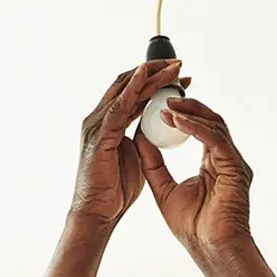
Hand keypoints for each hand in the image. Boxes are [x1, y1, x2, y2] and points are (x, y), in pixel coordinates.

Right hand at [70, 59, 184, 228]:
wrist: (97, 213)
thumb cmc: (113, 190)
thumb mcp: (133, 157)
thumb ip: (140, 139)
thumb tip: (154, 129)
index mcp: (108, 124)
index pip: (132, 93)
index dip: (155, 81)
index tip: (179, 76)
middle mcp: (99, 118)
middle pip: (128, 84)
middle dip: (155, 71)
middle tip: (180, 63)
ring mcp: (97, 125)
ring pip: (125, 90)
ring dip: (150, 76)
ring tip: (172, 67)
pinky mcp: (99, 135)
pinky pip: (118, 107)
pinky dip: (132, 89)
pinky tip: (146, 77)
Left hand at [136, 98, 253, 252]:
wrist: (211, 250)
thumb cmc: (193, 228)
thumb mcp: (164, 188)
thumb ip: (154, 163)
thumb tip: (139, 137)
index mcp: (213, 163)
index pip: (199, 129)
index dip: (181, 114)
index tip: (158, 105)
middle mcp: (226, 159)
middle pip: (209, 120)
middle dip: (187, 105)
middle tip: (162, 95)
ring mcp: (234, 163)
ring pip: (214, 125)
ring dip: (189, 113)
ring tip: (165, 106)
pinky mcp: (236, 168)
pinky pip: (216, 139)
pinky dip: (196, 128)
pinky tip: (176, 121)